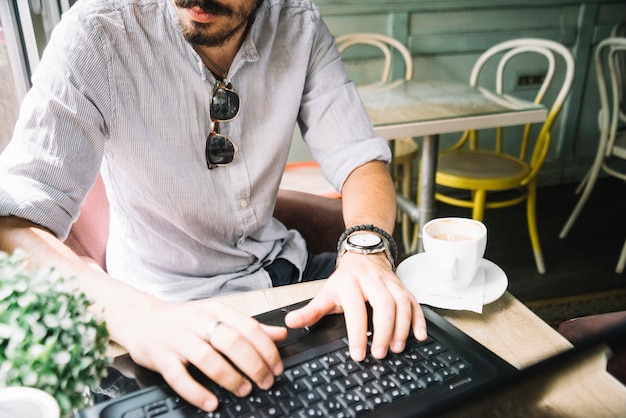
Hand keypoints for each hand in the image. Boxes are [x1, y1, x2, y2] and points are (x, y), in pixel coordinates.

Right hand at [116, 298, 286, 411]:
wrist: (140, 318)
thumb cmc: (183, 320)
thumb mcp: (218, 316)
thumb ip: (249, 326)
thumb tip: (280, 334)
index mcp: (216, 311)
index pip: (248, 327)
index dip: (267, 349)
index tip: (277, 367)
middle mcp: (198, 322)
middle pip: (232, 342)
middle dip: (253, 365)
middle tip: (265, 381)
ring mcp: (179, 339)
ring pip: (208, 358)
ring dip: (230, 377)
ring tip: (244, 390)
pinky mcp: (161, 356)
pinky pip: (179, 376)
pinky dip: (196, 392)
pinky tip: (211, 402)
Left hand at [284, 252, 426, 361]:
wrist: (364, 255)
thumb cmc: (345, 279)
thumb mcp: (326, 293)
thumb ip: (311, 311)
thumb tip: (291, 323)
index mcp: (350, 283)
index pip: (356, 309)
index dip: (358, 332)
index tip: (358, 354)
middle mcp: (373, 281)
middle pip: (384, 304)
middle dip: (384, 331)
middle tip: (380, 353)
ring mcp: (391, 283)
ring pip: (402, 303)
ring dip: (402, 327)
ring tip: (397, 348)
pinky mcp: (404, 288)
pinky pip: (415, 302)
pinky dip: (419, 319)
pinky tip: (419, 336)